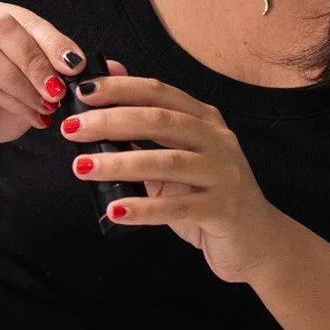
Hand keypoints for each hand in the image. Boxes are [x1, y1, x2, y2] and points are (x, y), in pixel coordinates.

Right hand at [0, 2, 87, 174]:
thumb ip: (72, 74)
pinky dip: (14, 103)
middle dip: (38, 58)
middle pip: (2, 26)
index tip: (78, 65)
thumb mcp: (40, 86)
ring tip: (48, 107)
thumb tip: (116, 68)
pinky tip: (33, 117)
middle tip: (60, 88)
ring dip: (26, 84)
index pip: (26, 19)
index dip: (54, 39)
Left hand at [61, 60, 302, 283]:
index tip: (82, 90)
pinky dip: (143, 208)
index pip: (159, 93)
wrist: (257, 241)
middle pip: (160, 121)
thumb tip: (104, 92)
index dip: (120, 88)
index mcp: (205, 120)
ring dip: (119, 163)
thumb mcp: (176, 157)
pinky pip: (177, 207)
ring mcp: (223, 174)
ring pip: (166, 161)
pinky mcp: (223, 209)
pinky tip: (115, 209)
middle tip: (72, 128)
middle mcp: (217, 140)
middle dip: (110, 121)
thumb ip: (145, 129)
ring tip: (82, 167)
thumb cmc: (207, 195)